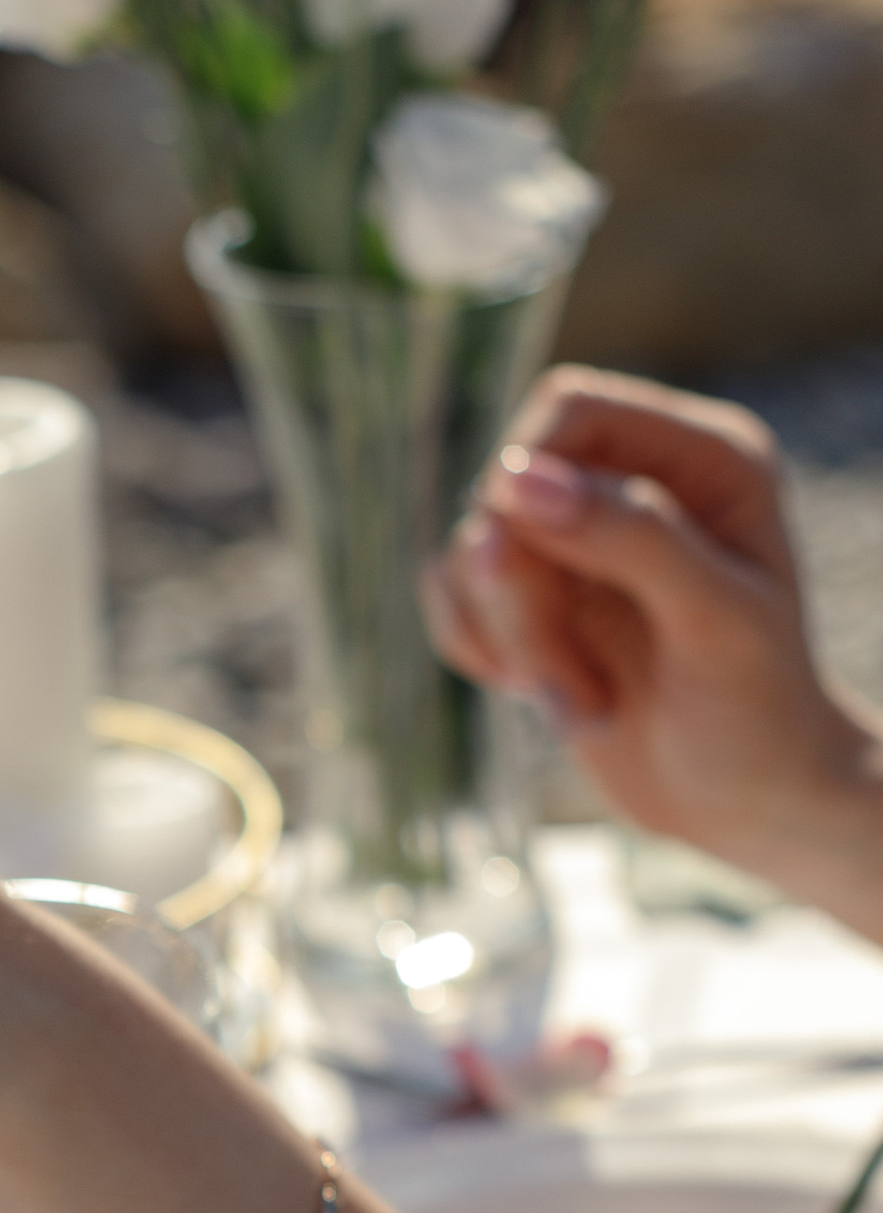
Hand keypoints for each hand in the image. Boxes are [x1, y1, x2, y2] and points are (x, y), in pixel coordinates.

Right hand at [425, 366, 882, 922]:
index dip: (526, 476)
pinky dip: (481, 653)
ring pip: (473, 552)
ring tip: (585, 706)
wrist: (749, 804)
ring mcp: (580, 543)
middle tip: (567, 679)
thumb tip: (515, 482)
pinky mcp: (538, 597)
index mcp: (703, 458)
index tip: (520, 565)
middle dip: (519, 592)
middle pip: (506, 490)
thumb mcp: (715, 619)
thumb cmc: (759, 711)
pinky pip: (453, 596)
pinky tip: (552, 701)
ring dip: (512, 640)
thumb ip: (629, 536)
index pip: (568, 409)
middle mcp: (636, 483)